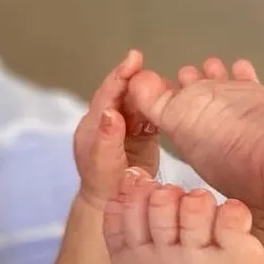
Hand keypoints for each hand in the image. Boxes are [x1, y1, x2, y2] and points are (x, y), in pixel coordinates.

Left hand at [74, 49, 158, 206]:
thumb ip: (106, 137)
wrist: (113, 204)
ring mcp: (125, 127)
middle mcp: (108, 122)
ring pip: (137, 101)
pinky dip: (158, 105)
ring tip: (164, 84)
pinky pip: (150, 114)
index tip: (134, 59)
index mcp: (93, 125)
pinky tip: (170, 98)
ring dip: (149, 91)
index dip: (120, 75)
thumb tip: (110, 112)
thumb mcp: (103, 162)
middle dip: (136, 78)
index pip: (107, 94)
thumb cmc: (104, 186)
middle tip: (151, 69)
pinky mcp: (141, 134)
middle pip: (122, 93)